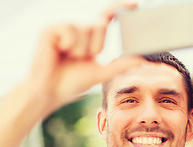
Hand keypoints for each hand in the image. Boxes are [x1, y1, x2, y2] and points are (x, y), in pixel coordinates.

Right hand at [26, 2, 141, 112]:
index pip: (106, 17)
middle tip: (80, 59)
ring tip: (68, 57)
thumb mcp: (101, 72)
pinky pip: (70, 29)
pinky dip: (69, 45)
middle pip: (99, 24)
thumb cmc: (72, 83)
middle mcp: (76, 28)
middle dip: (95, 46)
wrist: (49, 92)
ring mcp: (62, 27)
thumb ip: (121, 65)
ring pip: (85, 27)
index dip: (121, 8)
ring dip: (81, 49)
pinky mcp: (50, 29)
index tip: (137, 4)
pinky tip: (59, 52)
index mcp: (88, 37)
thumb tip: (142, 60)